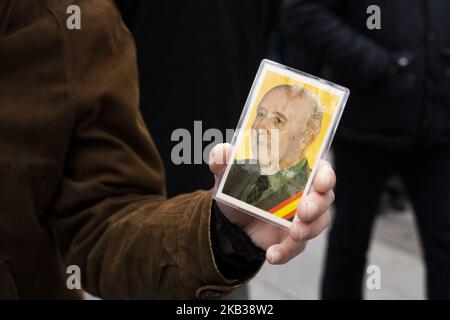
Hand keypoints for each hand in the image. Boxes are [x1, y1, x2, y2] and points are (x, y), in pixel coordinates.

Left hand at [209, 143, 334, 264]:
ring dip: (309, 229)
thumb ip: (223, 160)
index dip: (326, 175)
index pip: (321, 169)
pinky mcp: (292, 239)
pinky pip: (296, 247)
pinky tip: (273, 255)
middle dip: (317, 205)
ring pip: (319, 223)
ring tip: (293, 234)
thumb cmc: (238, 187)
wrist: (229, 219)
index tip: (321, 182)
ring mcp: (302, 218)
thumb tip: (222, 152)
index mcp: (296, 171)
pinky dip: (286, 252)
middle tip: (303, 212)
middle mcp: (305, 193)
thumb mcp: (227, 172)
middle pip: (325, 197)